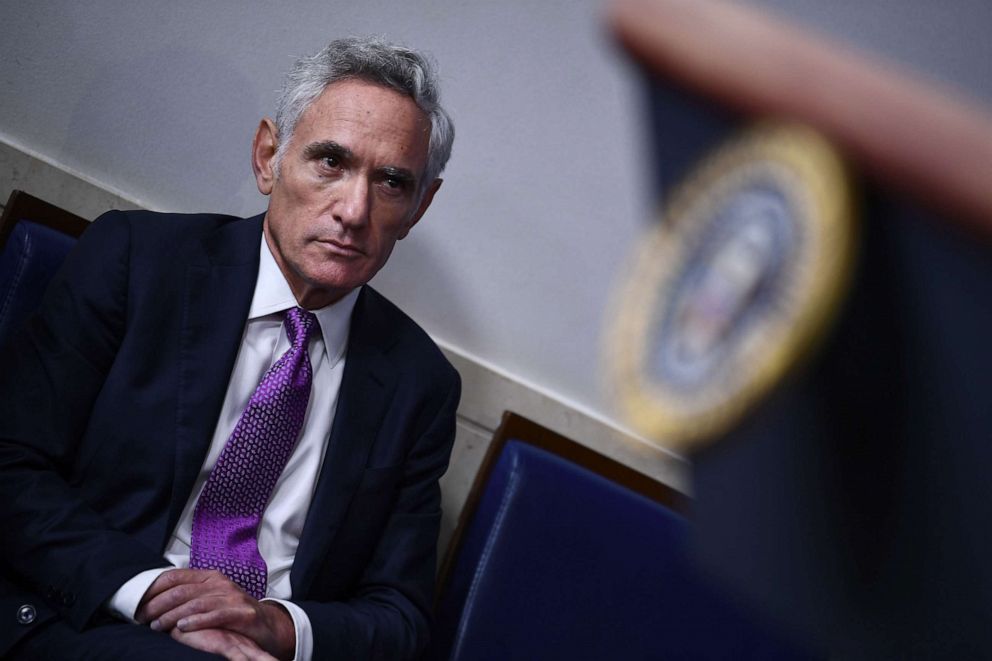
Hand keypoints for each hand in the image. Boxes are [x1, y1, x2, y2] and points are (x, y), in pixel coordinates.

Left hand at [136, 569, 294, 659]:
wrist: (267, 625)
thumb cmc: (232, 614)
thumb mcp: (210, 600)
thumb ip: (189, 597)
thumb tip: (155, 602)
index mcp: (209, 577)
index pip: (175, 576)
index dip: (153, 588)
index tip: (136, 602)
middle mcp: (219, 583)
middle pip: (182, 590)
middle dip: (157, 604)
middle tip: (141, 618)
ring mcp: (232, 597)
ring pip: (196, 603)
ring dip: (172, 615)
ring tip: (156, 626)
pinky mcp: (242, 613)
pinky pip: (215, 615)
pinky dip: (197, 621)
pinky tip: (182, 627)